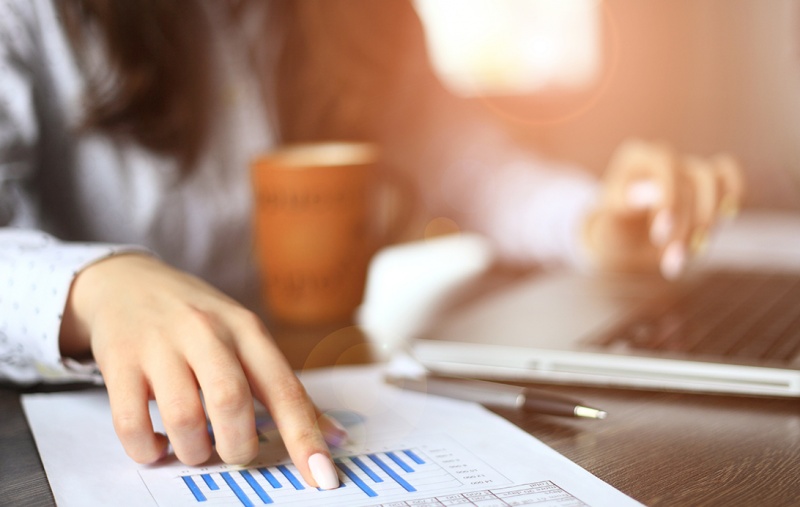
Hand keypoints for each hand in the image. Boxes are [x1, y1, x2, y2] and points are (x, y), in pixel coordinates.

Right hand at [60, 254, 343, 489]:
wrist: (128, 281)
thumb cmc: (199, 320)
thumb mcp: (247, 339)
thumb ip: (285, 389)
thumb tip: (334, 439)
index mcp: (248, 331)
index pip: (284, 389)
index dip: (305, 437)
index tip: (323, 477)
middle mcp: (207, 333)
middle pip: (232, 402)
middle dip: (238, 446)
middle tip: (233, 452)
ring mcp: (160, 345)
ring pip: (184, 418)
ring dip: (194, 452)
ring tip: (195, 448)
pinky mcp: (120, 360)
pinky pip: (132, 423)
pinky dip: (147, 449)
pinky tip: (156, 445)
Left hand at [583, 139, 743, 277]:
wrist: (624, 246)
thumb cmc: (613, 231)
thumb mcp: (607, 223)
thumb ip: (622, 206)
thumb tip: (647, 193)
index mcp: (636, 158)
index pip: (664, 163)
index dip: (669, 197)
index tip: (660, 235)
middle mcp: (664, 159)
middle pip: (694, 178)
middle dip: (687, 224)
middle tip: (673, 261)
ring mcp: (688, 168)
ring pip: (714, 183)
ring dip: (707, 224)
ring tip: (685, 259)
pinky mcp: (707, 184)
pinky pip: (729, 175)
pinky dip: (732, 196)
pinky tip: (725, 221)